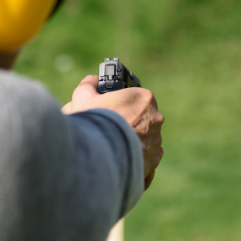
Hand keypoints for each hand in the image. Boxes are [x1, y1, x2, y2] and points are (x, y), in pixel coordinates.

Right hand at [64, 75, 163, 189]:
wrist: (100, 156)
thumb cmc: (95, 123)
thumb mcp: (84, 97)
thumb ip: (89, 85)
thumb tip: (92, 81)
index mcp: (144, 98)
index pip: (137, 97)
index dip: (125, 103)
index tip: (114, 109)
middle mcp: (155, 118)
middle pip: (143, 117)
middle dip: (130, 121)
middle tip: (112, 128)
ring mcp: (156, 140)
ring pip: (146, 137)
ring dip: (134, 140)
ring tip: (115, 145)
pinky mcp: (153, 159)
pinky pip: (147, 157)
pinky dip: (138, 157)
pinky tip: (123, 158)